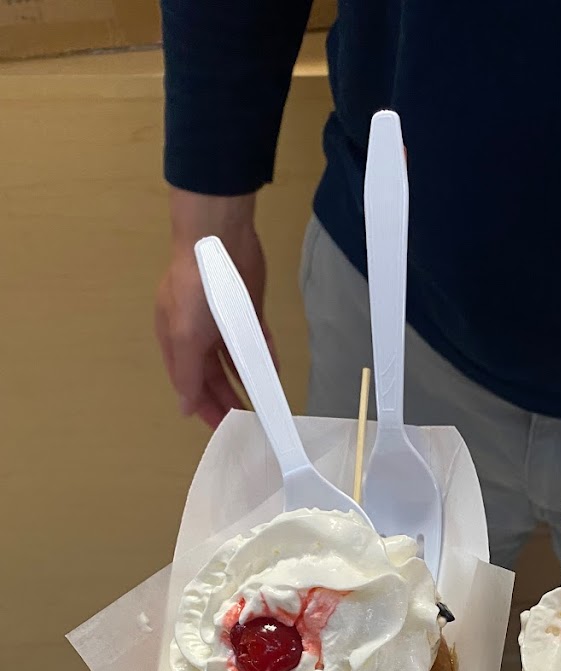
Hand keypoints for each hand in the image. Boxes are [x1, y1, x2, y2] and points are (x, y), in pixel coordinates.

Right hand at [155, 189, 273, 427]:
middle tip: (247, 421)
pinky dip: (263, 355)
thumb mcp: (183, 337)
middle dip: (227, 398)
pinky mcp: (247, 309)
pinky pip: (256, 339)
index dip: (204, 406)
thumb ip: (187, 374)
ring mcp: (223, 320)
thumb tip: (184, 409)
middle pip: (213, 375)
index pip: (189, 382)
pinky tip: (273, 373)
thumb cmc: (194, 290)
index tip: (222, 429)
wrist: (220, 239)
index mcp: (175, 339)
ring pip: (234, 360)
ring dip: (246, 381)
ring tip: (261, 404)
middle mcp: (197, 333)